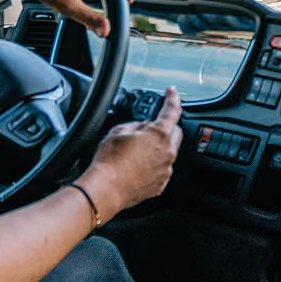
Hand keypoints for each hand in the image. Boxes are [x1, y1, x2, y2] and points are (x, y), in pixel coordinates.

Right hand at [77, 87, 181, 222]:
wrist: (105, 189)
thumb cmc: (109, 161)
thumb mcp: (119, 131)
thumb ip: (137, 124)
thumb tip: (142, 127)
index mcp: (159, 134)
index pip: (172, 110)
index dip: (172, 98)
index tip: (172, 92)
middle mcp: (167, 152)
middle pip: (175, 133)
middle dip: (165, 128)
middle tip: (148, 130)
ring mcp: (165, 170)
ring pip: (168, 153)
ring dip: (157, 149)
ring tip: (135, 153)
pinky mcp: (159, 185)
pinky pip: (161, 169)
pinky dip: (153, 165)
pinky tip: (136, 167)